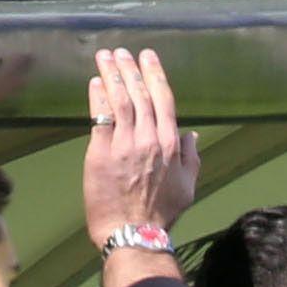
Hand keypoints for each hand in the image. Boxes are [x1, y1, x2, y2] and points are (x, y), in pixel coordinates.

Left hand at [85, 46, 200, 242]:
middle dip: (130, 68)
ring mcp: (124, 144)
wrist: (134, 234)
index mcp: (171, 144)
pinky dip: (97, 96)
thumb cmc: (162, 215)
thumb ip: (190, 158)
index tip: (147, 57)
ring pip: (119, 99)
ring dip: (111, 74)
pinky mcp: (100, 152)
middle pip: (139, 93)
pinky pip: (100, 116)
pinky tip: (94, 83)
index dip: (154, 74)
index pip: (164, 99)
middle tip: (122, 52)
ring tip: (104, 57)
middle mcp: (149, 138)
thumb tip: (192, 135)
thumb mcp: (188, 187)